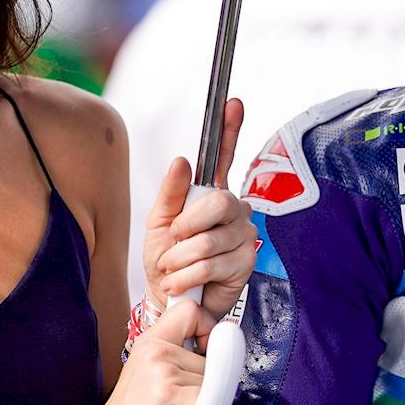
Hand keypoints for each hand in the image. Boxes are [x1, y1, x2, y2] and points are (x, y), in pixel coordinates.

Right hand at [82, 299, 214, 404]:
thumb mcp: (147, 372)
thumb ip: (174, 355)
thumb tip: (214, 347)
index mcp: (150, 341)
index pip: (191, 310)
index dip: (207, 327)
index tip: (202, 349)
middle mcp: (156, 351)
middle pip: (213, 355)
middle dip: (205, 382)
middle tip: (177, 401)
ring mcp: (164, 373)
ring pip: (215, 381)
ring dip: (202, 403)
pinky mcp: (172, 397)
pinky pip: (212, 401)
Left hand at [144, 97, 256, 318]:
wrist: (170, 301)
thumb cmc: (166, 262)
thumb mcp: (158, 224)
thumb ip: (170, 193)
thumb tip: (182, 162)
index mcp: (210, 196)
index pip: (223, 157)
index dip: (229, 129)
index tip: (232, 103)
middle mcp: (233, 212)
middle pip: (220, 201)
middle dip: (187, 225)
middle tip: (173, 240)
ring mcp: (242, 236)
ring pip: (212, 238)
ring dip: (181, 257)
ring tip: (172, 269)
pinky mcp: (246, 263)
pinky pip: (214, 263)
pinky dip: (189, 274)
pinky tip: (182, 282)